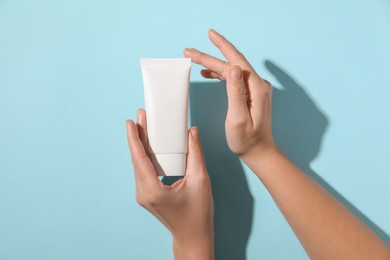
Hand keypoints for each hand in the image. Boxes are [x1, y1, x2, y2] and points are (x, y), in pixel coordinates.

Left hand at [126, 109, 213, 259]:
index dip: (134, 138)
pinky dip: (146, 156)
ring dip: (141, 145)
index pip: (139, 159)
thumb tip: (192, 132)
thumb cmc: (198, 214)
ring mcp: (143, 195)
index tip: (130, 122)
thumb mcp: (200, 181)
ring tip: (145, 127)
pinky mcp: (147, 194)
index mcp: (153, 190)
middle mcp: (143, 193)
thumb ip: (196, 154)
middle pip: (137, 159)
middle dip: (138, 136)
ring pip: (139, 165)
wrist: (193, 236)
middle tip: (141, 116)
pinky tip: (151, 145)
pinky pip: (143, 171)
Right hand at [183, 29, 277, 162]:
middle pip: (231, 62)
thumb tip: (232, 67)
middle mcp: (257, 84)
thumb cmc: (247, 140)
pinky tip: (208, 73)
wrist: (259, 151)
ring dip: (213, 63)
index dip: (218, 48)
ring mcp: (255, 88)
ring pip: (231, 69)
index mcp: (256, 88)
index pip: (233, 62)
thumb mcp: (238, 118)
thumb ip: (235, 92)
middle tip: (189, 51)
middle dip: (209, 55)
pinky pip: (233, 78)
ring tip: (195, 59)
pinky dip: (220, 73)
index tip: (205, 38)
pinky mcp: (251, 94)